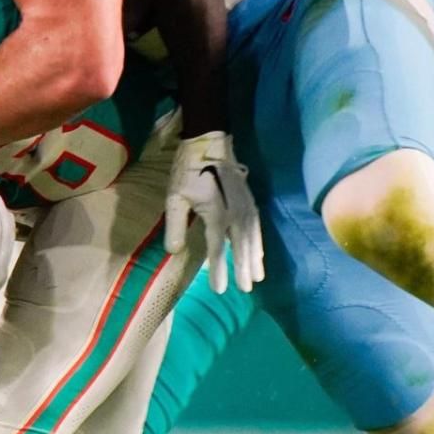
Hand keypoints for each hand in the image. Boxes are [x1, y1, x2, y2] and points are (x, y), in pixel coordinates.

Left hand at [164, 131, 263, 293]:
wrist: (209, 142)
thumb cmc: (188, 169)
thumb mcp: (175, 197)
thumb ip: (176, 225)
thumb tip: (174, 251)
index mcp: (216, 213)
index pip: (217, 248)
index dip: (219, 270)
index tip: (220, 290)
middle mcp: (234, 213)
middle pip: (240, 247)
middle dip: (243, 269)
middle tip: (246, 289)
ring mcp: (245, 206)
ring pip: (252, 238)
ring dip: (255, 258)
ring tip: (256, 277)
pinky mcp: (248, 201)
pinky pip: (257, 227)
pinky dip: (259, 243)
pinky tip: (259, 253)